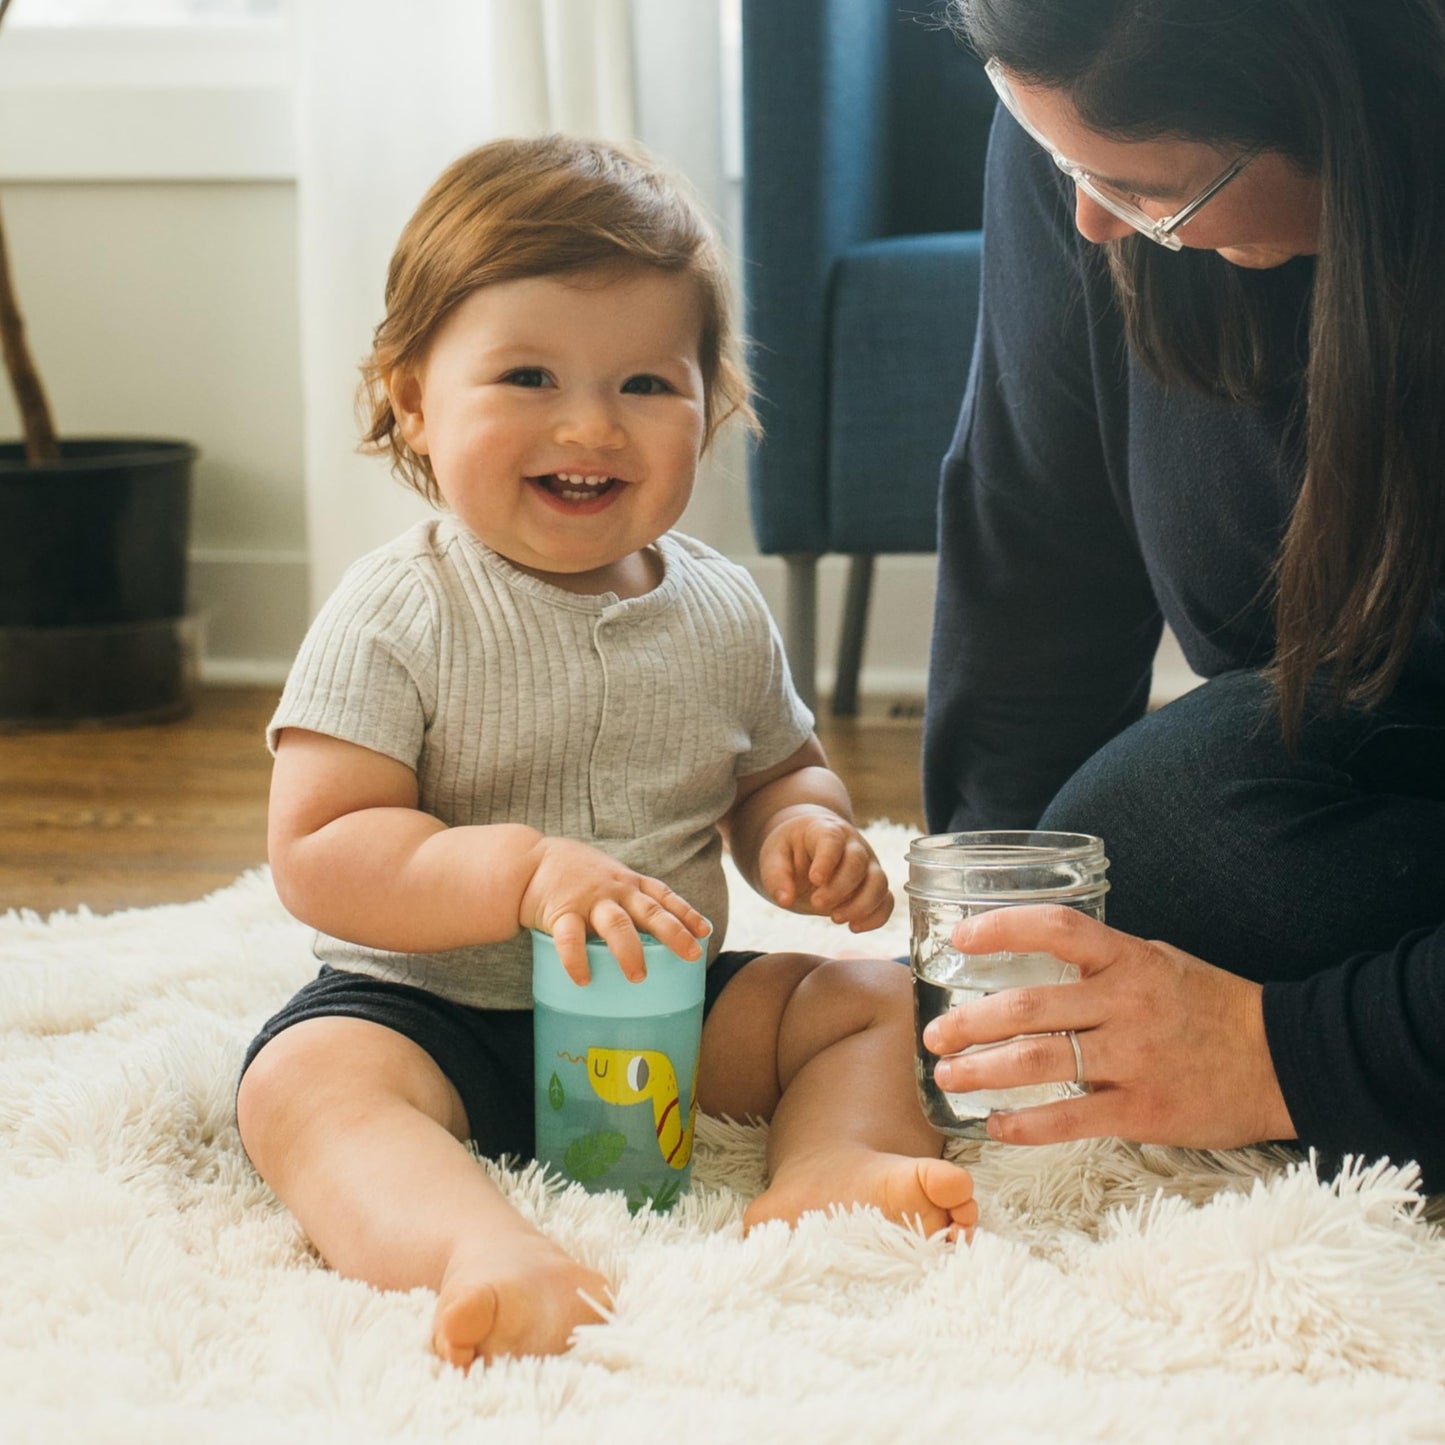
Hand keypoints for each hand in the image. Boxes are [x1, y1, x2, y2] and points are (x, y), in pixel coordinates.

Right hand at [518, 837, 708, 984]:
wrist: (528, 859)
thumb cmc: (574, 874)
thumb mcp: (608, 878)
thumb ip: (629, 899)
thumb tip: (656, 933)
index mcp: (628, 883)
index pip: (664, 896)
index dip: (686, 913)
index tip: (705, 931)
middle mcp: (614, 890)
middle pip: (650, 912)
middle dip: (673, 933)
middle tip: (691, 955)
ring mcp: (589, 901)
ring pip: (616, 925)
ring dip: (629, 951)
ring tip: (638, 977)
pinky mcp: (561, 912)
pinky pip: (570, 939)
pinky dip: (577, 960)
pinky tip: (583, 979)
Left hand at [757, 806, 893, 931]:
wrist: (807, 847)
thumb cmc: (790, 850)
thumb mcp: (773, 857)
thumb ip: (776, 877)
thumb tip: (784, 900)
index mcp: (825, 831)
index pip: (832, 841)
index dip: (827, 861)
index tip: (814, 880)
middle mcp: (853, 844)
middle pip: (858, 863)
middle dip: (839, 888)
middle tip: (816, 903)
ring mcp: (868, 864)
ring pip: (879, 882)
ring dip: (861, 905)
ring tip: (835, 918)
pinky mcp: (874, 884)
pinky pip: (886, 900)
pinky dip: (876, 917)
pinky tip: (854, 927)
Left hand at [920, 905, 1295, 1149]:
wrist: (1285, 1061)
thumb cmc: (1210, 1007)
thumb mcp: (1159, 962)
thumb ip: (1101, 962)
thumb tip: (1034, 956)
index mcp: (1130, 959)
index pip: (1057, 929)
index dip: (1003, 929)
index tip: (960, 940)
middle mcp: (1127, 1004)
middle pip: (1028, 1008)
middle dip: (969, 1023)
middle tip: (933, 1034)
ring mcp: (1134, 1059)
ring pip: (1038, 1063)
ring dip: (982, 1072)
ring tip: (948, 1077)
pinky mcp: (1144, 1110)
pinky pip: (1070, 1119)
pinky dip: (1024, 1126)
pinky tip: (994, 1127)